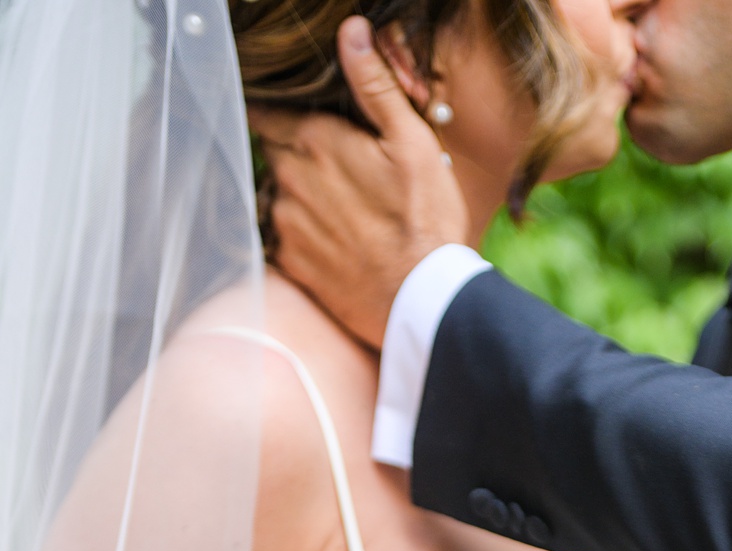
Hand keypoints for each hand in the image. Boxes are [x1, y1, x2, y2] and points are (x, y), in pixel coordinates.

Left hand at [250, 18, 469, 348]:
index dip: (285, 114)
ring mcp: (285, 221)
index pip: (269, 110)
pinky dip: (305, 236)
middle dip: (298, 154)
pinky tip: (341, 244)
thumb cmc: (425, 222)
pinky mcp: (290, 262)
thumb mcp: (413, 144)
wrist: (422, 301)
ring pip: (279, 193)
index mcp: (314, 139)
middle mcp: (288, 176)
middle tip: (341, 172)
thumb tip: (350, 31)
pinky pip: (284, 237)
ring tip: (348, 214)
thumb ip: (374, 85)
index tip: (310, 125)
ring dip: (302, 196)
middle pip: (274, 151)